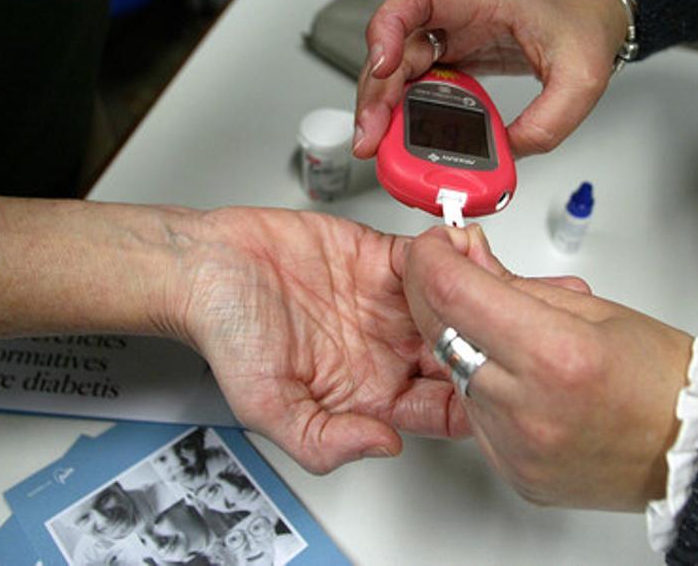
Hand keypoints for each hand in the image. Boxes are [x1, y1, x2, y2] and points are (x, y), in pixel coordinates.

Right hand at [170, 208, 468, 473]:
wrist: (204, 266)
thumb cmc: (227, 335)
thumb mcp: (267, 407)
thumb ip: (323, 440)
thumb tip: (383, 447)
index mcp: (371, 394)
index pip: (443, 408)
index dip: (471, 396)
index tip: (485, 377)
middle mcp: (387, 350)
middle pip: (459, 352)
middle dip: (483, 338)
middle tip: (493, 319)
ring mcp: (388, 304)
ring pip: (454, 303)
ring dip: (472, 291)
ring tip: (478, 279)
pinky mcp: (381, 258)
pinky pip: (429, 257)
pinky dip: (446, 251)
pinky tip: (449, 250)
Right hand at [353, 0, 628, 157]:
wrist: (594, 19)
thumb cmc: (584, 28)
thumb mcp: (581, 79)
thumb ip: (548, 121)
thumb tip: (507, 154)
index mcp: (482, 4)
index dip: (389, 25)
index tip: (382, 63)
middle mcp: (458, 20)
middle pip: (396, 45)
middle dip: (376, 89)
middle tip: (370, 133)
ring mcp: (452, 42)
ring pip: (399, 69)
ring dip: (382, 106)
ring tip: (376, 143)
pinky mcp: (455, 64)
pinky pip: (418, 86)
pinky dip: (403, 112)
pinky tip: (400, 138)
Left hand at [397, 224, 692, 510]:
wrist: (693, 447)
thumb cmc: (661, 378)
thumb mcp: (592, 308)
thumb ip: (516, 284)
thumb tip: (467, 258)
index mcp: (556, 355)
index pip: (455, 295)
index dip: (433, 260)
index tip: (437, 245)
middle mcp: (529, 409)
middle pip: (441, 334)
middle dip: (433, 292)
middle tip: (450, 269)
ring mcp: (517, 447)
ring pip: (453, 375)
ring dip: (460, 342)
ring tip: (503, 331)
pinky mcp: (513, 472)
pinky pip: (474, 415)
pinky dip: (482, 387)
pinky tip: (513, 375)